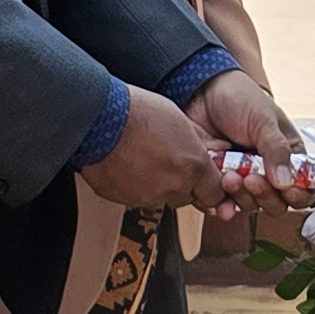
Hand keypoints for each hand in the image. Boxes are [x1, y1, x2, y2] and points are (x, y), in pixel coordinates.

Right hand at [81, 89, 228, 211]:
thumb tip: (210, 151)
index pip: (214, 193)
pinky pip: (136, 198)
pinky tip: (128, 164)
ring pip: (161, 198)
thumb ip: (197, 144)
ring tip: (144, 158)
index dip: (209, 186)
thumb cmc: (138, 112)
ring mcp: (148, 197)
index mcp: (193, 166)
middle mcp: (174, 187)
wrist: (100, 120)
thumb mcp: (180, 120)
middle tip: (168, 161)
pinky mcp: (125, 201)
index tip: (204, 179)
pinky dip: (135, 186)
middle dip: (181, 183)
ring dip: (157, 184)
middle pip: (186, 196)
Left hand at [191, 68, 311, 202]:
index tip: (287, 188)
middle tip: (252, 179)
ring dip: (242, 196)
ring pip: (250, 204)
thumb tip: (286, 181)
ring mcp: (244, 178)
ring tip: (229, 175)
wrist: (203, 91)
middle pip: (276, 202)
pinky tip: (219, 199)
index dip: (298, 194)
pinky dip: (222, 205)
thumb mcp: (264, 119)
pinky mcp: (219, 182)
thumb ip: (276, 150)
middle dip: (265, 195)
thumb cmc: (240, 98)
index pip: (303, 187)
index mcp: (287, 156)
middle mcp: (268, 171)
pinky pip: (224, 203)